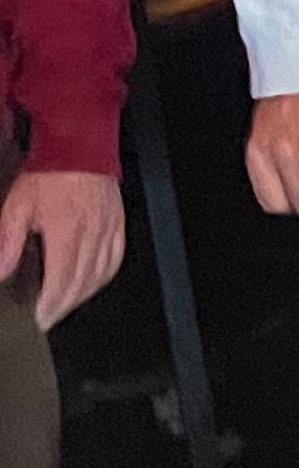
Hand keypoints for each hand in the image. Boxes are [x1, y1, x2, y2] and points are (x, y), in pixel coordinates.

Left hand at [0, 167, 122, 326]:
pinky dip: (104, 276)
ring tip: (67, 304)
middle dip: (64, 306)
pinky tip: (94, 281)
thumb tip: (1, 270)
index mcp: (67, 232)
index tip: (40, 317)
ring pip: (100, 274)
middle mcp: (91, 234)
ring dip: (84, 295)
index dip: (51, 304)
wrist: (79, 149)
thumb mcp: (16, 207)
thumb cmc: (49, 174)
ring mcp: (107, 230)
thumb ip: (8, 242)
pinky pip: (115, 258)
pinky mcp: (117, 224)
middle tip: (49, 318)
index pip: (61, 280)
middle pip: (82, 282)